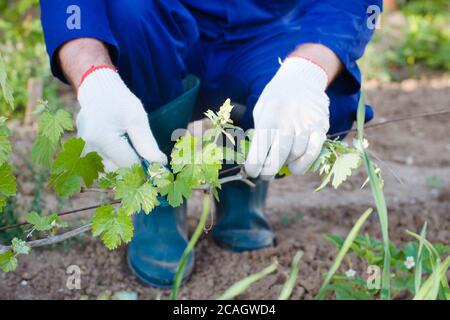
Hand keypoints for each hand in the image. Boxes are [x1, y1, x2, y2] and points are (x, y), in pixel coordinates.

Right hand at [76, 68, 166, 171]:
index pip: (129, 164)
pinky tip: (119, 148)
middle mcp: (87, 148)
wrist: (97, 92)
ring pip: (111, 171)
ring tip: (128, 146)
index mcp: (101, 138)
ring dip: (124, 164)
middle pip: (119, 170)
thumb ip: (147, 143)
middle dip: (135, 165)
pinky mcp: (82, 153)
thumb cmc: (119, 101)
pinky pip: (103, 166)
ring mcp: (82, 151)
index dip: (145, 166)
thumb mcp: (137, 118)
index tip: (157, 164)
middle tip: (144, 154)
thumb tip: (159, 164)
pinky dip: (115, 162)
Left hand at [244, 57, 329, 178]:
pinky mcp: (320, 127)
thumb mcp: (261, 110)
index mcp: (269, 117)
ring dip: (286, 165)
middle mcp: (288, 122)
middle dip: (268, 171)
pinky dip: (304, 163)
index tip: (252, 171)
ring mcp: (306, 125)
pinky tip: (296, 165)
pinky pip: (313, 152)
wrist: (301, 78)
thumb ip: (259, 134)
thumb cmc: (275, 99)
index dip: (254, 166)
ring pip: (296, 156)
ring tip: (280, 163)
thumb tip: (256, 160)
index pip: (260, 149)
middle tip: (264, 174)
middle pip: (278, 156)